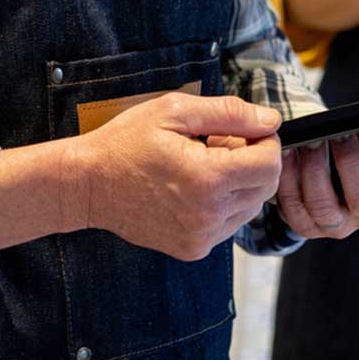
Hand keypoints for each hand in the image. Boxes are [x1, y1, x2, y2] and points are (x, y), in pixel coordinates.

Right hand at [74, 92, 285, 261]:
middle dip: (252, 161)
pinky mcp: (193, 248)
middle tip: (218, 144)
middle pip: (265, 187)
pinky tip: (193, 188)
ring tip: (202, 165)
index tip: (242, 130)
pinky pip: (228, 224)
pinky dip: (222, 204)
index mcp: (208, 178)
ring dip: (238, 184)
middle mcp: (209, 214)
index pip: (269, 163)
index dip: (263, 140)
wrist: (88, 185)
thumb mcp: (174, 111)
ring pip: (250, 207)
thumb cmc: (126, 143)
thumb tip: (270, 121)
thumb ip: (229, 113)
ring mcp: (201, 236)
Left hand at [278, 110, 358, 239]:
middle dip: (349, 162)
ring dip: (316, 171)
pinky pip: (294, 208)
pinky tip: (288, 153)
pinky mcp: (305, 225)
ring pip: (325, 206)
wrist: (333, 165)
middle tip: (336, 132)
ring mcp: (336, 224)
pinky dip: (289, 179)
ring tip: (311, 141)